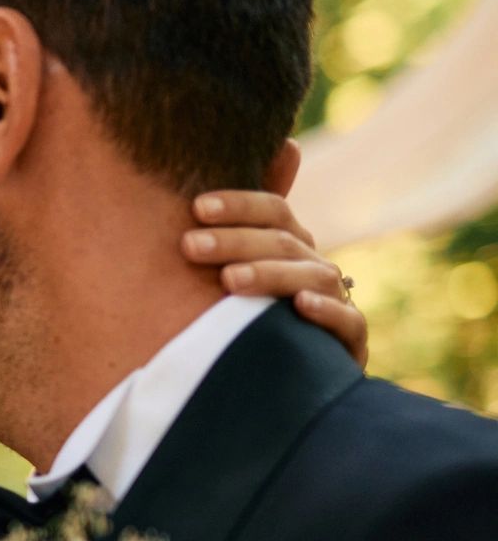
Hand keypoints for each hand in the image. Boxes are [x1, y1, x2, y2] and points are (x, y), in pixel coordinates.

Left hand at [185, 139, 366, 367]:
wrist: (285, 384)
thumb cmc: (249, 317)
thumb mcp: (235, 271)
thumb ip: (233, 227)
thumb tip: (258, 156)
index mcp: (291, 246)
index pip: (273, 212)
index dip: (239, 204)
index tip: (197, 207)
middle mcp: (315, 268)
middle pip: (283, 242)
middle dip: (235, 241)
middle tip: (190, 245)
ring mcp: (336, 302)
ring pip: (312, 278)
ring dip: (270, 274)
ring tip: (229, 279)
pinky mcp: (350, 342)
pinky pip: (348, 321)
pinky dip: (326, 311)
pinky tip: (299, 305)